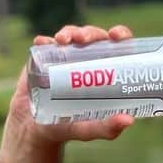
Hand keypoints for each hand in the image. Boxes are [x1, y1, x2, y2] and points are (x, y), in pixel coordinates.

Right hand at [7, 24, 135, 143]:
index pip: (119, 46)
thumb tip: (129, 120)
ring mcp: (65, 56)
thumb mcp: (88, 130)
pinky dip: (44, 41)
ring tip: (62, 41)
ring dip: (69, 33)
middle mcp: (87, 59)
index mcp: (105, 71)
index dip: (121, 34)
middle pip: (94, 37)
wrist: (34, 129)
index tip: (116, 35)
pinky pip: (45, 44)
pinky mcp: (44, 58)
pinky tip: (42, 42)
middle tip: (83, 40)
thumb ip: (107, 128)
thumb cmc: (67, 127)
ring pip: (71, 36)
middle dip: (90, 33)